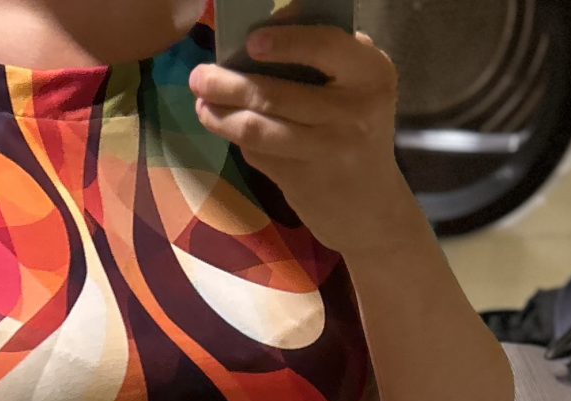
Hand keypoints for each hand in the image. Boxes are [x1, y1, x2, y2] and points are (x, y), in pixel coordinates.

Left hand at [189, 26, 420, 259]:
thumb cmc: (360, 129)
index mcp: (371, 74)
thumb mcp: (358, 84)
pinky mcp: (302, 182)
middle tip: (199, 76)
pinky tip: (226, 128)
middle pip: (275, 93)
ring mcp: (324, 151)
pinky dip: (239, 140)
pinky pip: (259, 153)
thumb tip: (269, 26)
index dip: (284, 42)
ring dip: (221, 115)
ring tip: (202, 104)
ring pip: (258, 128)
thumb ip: (326, 52)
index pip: (324, 46)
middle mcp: (351, 113)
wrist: (371, 206)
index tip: (250, 42)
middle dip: (227, 84)